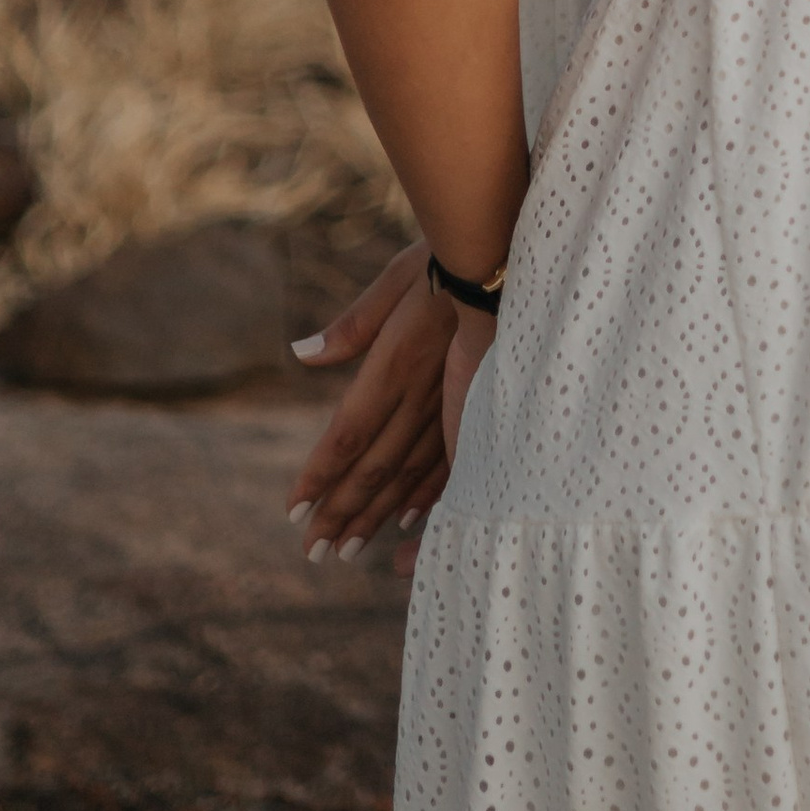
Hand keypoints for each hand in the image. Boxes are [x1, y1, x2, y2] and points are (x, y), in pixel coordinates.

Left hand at [286, 246, 491, 574]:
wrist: (516, 261)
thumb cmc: (453, 258)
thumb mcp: (397, 279)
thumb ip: (353, 326)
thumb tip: (300, 353)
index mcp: (396, 364)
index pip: (347, 435)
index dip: (319, 476)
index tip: (293, 509)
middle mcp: (423, 394)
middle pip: (375, 467)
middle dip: (341, 513)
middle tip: (313, 552)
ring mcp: (455, 407)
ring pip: (410, 473)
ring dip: (378, 515)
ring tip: (348, 549)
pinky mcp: (480, 410)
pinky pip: (452, 464)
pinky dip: (428, 496)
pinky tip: (411, 520)